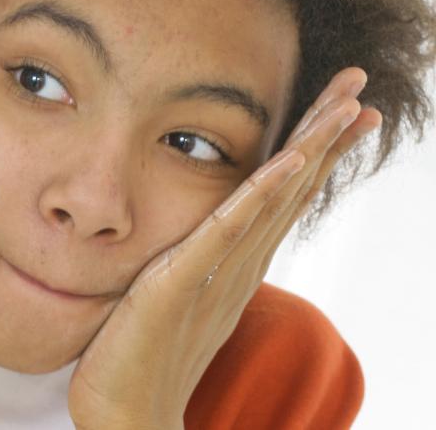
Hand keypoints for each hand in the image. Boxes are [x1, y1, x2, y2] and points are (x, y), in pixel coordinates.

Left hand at [67, 67, 381, 428]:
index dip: (310, 154)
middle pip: (290, 190)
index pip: (279, 199)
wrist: (124, 418)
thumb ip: (187, 263)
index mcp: (232, 266)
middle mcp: (237, 268)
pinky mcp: (177, 284)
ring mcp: (215, 276)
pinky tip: (291, 159)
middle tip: (360, 89)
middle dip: (325, 137)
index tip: (338, 112)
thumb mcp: (169, 295)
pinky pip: (227, 232)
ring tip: (346, 105)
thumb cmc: (136, 356)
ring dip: (311, 149)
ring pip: (273, 201)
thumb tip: (190, 238)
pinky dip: (261, 194)